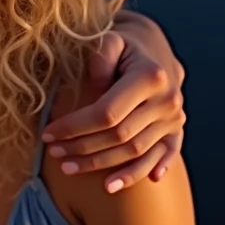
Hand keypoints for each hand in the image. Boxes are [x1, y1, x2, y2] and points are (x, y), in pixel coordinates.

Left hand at [41, 24, 185, 192]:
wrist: (153, 45)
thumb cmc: (123, 44)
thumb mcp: (109, 39)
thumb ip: (100, 58)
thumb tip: (97, 90)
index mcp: (150, 76)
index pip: (107, 113)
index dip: (75, 126)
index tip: (48, 133)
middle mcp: (168, 100)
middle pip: (120, 136)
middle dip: (83, 148)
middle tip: (54, 153)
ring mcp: (174, 118)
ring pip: (135, 152)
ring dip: (101, 165)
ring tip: (69, 168)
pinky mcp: (176, 129)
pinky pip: (161, 157)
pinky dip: (140, 172)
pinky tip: (115, 185)